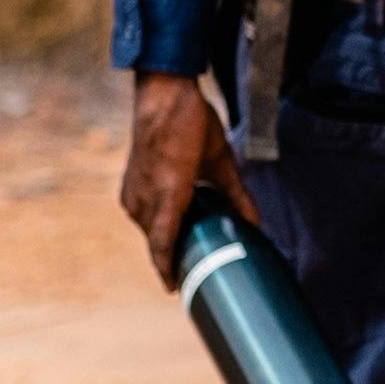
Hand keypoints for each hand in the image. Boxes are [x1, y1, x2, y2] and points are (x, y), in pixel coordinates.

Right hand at [119, 71, 250, 284]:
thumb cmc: (192, 123)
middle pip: (157, 240)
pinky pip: (142, 215)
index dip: (167, 270)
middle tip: (195, 270)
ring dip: (164, 239)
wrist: (161, 93)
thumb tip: (255, 224)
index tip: (175, 290)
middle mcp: (145, 197)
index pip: (162, 245)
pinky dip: (156, 223)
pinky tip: (174, 224)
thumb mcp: (221, 160)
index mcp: (168, 193)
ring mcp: (133, 191)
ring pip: (149, 229)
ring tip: (187, 250)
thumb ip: (237, 195)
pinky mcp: (129, 185)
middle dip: (172, 256)